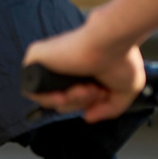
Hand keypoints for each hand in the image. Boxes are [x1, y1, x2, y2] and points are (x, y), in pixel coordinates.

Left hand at [23, 22, 146, 122]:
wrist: (111, 41)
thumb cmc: (122, 58)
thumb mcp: (125, 91)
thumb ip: (108, 109)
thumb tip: (88, 117)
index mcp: (82, 71)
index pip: (75, 99)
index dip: (88, 103)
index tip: (101, 95)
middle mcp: (65, 67)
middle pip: (63, 102)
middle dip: (81, 102)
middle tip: (94, 90)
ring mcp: (49, 63)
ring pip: (49, 99)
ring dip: (70, 102)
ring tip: (85, 88)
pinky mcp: (35, 59)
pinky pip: (32, 90)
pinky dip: (49, 98)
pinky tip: (66, 92)